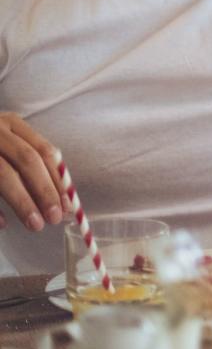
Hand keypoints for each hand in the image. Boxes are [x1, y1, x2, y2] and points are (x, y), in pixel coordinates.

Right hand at [0, 112, 67, 230]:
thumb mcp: (8, 145)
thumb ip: (33, 164)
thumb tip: (64, 200)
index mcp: (12, 124)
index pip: (44, 151)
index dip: (58, 179)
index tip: (68, 205)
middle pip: (27, 160)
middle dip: (45, 191)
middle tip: (55, 218)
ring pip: (4, 174)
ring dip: (22, 202)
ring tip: (35, 225)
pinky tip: (4, 224)